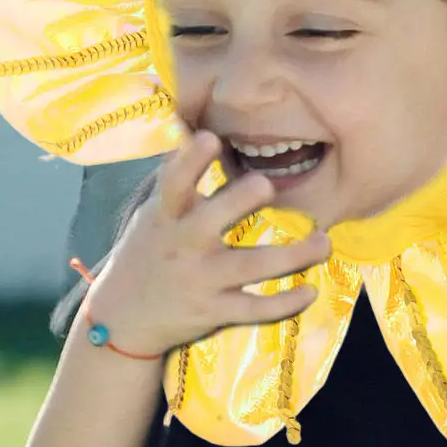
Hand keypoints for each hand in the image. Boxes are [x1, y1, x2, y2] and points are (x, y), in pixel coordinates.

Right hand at [82, 130, 330, 357]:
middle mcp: (183, 245)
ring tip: (324, 242)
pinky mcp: (214, 311)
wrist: (122, 318)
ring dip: (291, 256)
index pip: (173, 183)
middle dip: (238, 201)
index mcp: (166, 216)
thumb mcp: (153, 214)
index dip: (189, 161)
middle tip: (266, 184)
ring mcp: (200, 280)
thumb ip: (176, 179)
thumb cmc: (147, 252)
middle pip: (212, 220)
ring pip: (250, 266)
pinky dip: (285, 303)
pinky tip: (310, 291)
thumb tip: (190, 128)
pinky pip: (255, 310)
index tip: (209, 137)